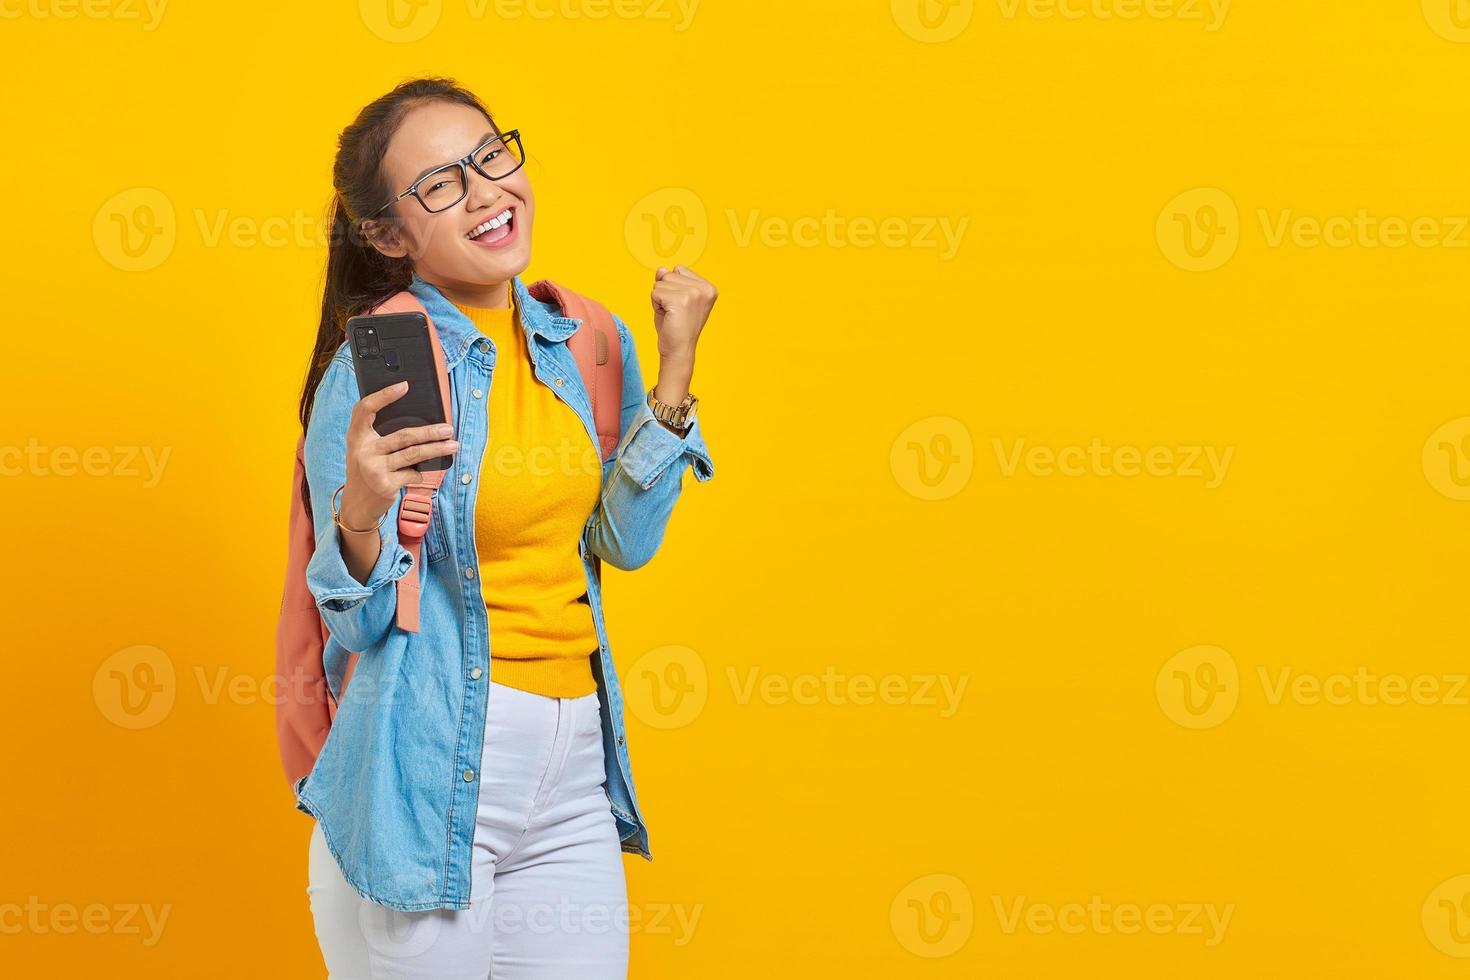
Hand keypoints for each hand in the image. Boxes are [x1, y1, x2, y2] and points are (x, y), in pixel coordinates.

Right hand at [340, 381, 459, 526]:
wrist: (357, 504)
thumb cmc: (366, 470)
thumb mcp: (364, 450)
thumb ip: (379, 435)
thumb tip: (418, 420)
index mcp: (356, 436)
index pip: (365, 408)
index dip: (384, 395)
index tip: (404, 386)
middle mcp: (363, 450)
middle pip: (403, 435)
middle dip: (430, 432)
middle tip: (448, 428)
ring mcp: (374, 468)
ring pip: (413, 454)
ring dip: (437, 449)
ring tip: (453, 445)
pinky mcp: (385, 485)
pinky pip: (413, 475)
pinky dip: (419, 474)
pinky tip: (418, 474)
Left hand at [650, 264, 716, 364]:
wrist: (679, 351)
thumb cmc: (677, 327)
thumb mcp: (674, 298)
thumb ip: (669, 281)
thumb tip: (661, 269)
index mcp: (708, 287)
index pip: (679, 269)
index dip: (673, 287)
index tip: (681, 306)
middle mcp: (704, 289)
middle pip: (669, 274)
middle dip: (665, 293)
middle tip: (674, 312)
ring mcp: (693, 293)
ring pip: (660, 283)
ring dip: (660, 299)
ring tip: (671, 315)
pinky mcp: (680, 300)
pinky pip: (655, 293)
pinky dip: (655, 305)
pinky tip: (667, 317)